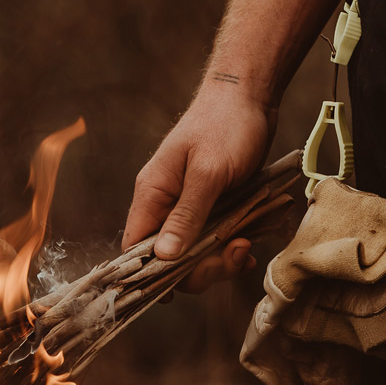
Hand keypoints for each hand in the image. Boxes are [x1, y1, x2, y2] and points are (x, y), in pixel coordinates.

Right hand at [123, 81, 276, 291]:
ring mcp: (190, 209)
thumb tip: (163, 256)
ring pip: (195, 256)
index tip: (178, 289)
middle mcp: (165, 206)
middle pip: (169, 261)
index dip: (151, 274)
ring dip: (222, 260)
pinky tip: (249, 247)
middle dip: (200, 269)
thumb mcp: (208, 172)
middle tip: (234, 255)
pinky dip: (232, 250)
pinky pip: (215, 243)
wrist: (249, 96)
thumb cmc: (225, 125)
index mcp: (152, 195)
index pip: (135, 249)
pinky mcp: (213, 209)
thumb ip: (186, 214)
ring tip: (248, 246)